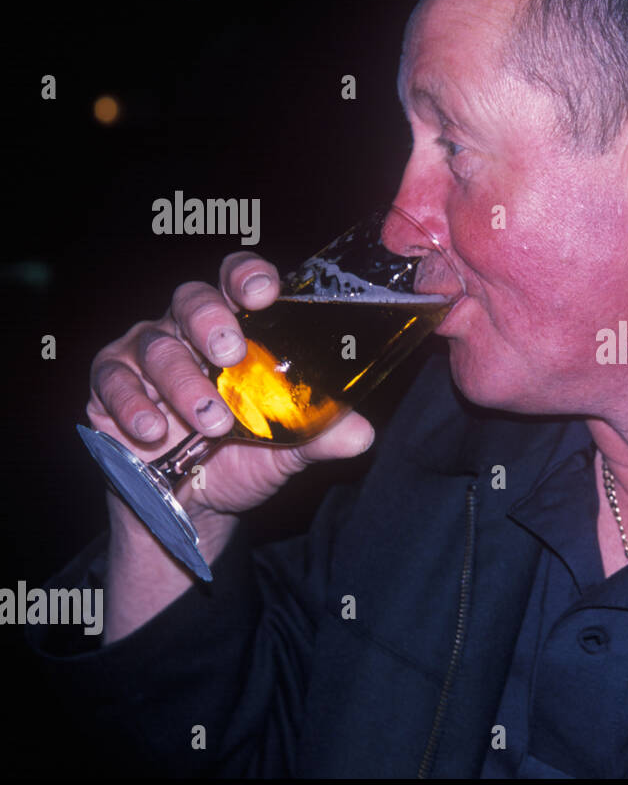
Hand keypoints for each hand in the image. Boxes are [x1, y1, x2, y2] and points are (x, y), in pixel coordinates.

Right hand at [87, 251, 375, 531]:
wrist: (193, 507)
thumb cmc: (242, 458)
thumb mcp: (287, 450)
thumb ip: (320, 436)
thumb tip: (360, 433)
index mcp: (237, 328)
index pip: (238, 281)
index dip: (247, 277)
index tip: (263, 292)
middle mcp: (188, 330)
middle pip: (193, 301)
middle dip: (211, 322)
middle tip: (231, 353)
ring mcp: (146, 354)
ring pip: (158, 347)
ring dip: (184, 384)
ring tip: (212, 424)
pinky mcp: (110, 386)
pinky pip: (113, 381)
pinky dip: (134, 406)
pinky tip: (156, 432)